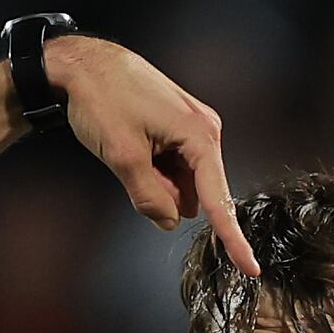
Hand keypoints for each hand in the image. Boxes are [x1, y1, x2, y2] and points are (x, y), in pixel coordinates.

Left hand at [45, 36, 251, 274]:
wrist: (82, 63)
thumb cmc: (102, 99)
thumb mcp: (122, 157)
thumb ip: (149, 197)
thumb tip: (169, 221)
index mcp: (199, 135)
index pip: (219, 199)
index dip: (232, 238)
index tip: (251, 268)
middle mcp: (204, 129)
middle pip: (197, 191)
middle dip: (167, 195)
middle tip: (131, 167)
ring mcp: (193, 125)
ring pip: (183, 180)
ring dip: (158, 181)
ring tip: (129, 150)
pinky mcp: (178, 124)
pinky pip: (174, 164)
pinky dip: (154, 168)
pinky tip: (133, 146)